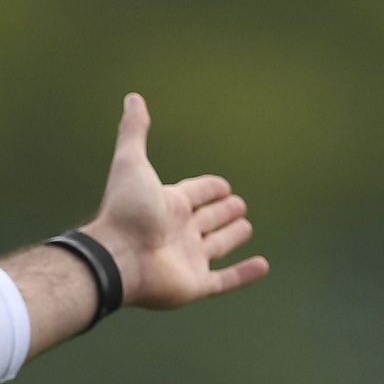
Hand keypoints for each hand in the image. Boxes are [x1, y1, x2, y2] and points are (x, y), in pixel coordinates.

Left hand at [81, 93, 269, 309]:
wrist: (119, 256)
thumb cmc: (126, 210)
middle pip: (206, 219)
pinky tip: (263, 265)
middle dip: (222, 211)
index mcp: (167, 205)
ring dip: (231, 237)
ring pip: (216, 247)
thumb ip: (134, 132)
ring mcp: (187, 260)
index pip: (194, 193)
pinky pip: (225, 280)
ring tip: (246, 226)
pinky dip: (244, 274)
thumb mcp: (131, 162)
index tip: (223, 184)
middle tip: (239, 204)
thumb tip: (132, 97)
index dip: (208, 188)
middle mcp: (177, 232)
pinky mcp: (195, 285)